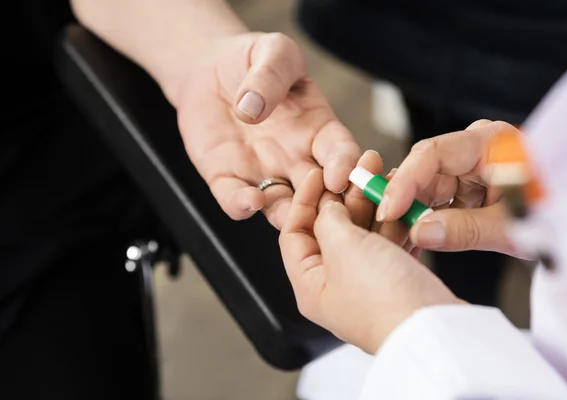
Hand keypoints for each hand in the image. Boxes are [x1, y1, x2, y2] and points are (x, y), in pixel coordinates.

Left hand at [174, 32, 359, 228]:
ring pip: (284, 208)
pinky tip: (249, 201)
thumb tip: (254, 107)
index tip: (340, 176)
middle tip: (326, 212)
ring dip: (290, 216)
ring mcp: (264, 173)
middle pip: (320, 192)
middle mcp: (296, 159)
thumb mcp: (272, 52)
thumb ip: (271, 74)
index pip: (341, 152)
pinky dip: (243, 207)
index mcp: (318, 129)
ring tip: (290, 216)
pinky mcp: (229, 180)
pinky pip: (238, 202)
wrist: (208, 71)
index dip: (345, 166)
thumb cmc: (251, 61)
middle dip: (326, 206)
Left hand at [279, 169, 460, 353]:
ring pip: (364, 234)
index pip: (294, 233)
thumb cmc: (383, 300)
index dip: (304, 199)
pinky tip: (402, 206)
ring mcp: (367, 284)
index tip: (318, 173)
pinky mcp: (396, 282)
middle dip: (346, 196)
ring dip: (373, 206)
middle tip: (360, 169)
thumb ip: (329, 220)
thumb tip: (327, 207)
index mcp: (310, 284)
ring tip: (384, 179)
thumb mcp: (343, 248)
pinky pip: (389, 245)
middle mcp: (335, 286)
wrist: (434, 330)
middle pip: (331, 230)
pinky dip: (395, 224)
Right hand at [378, 120, 523, 256]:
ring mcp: (468, 169)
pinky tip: (410, 238)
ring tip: (393, 240)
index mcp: (488, 142)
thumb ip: (464, 229)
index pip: (432, 154)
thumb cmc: (558, 209)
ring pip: (425, 190)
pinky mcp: (466, 188)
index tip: (387, 210)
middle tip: (383, 232)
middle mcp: (472, 150)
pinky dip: (424, 221)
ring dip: (410, 215)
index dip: (404, 182)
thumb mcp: (513, 225)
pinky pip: (436, 202)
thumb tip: (418, 233)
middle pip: (423, 172)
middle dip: (402, 202)